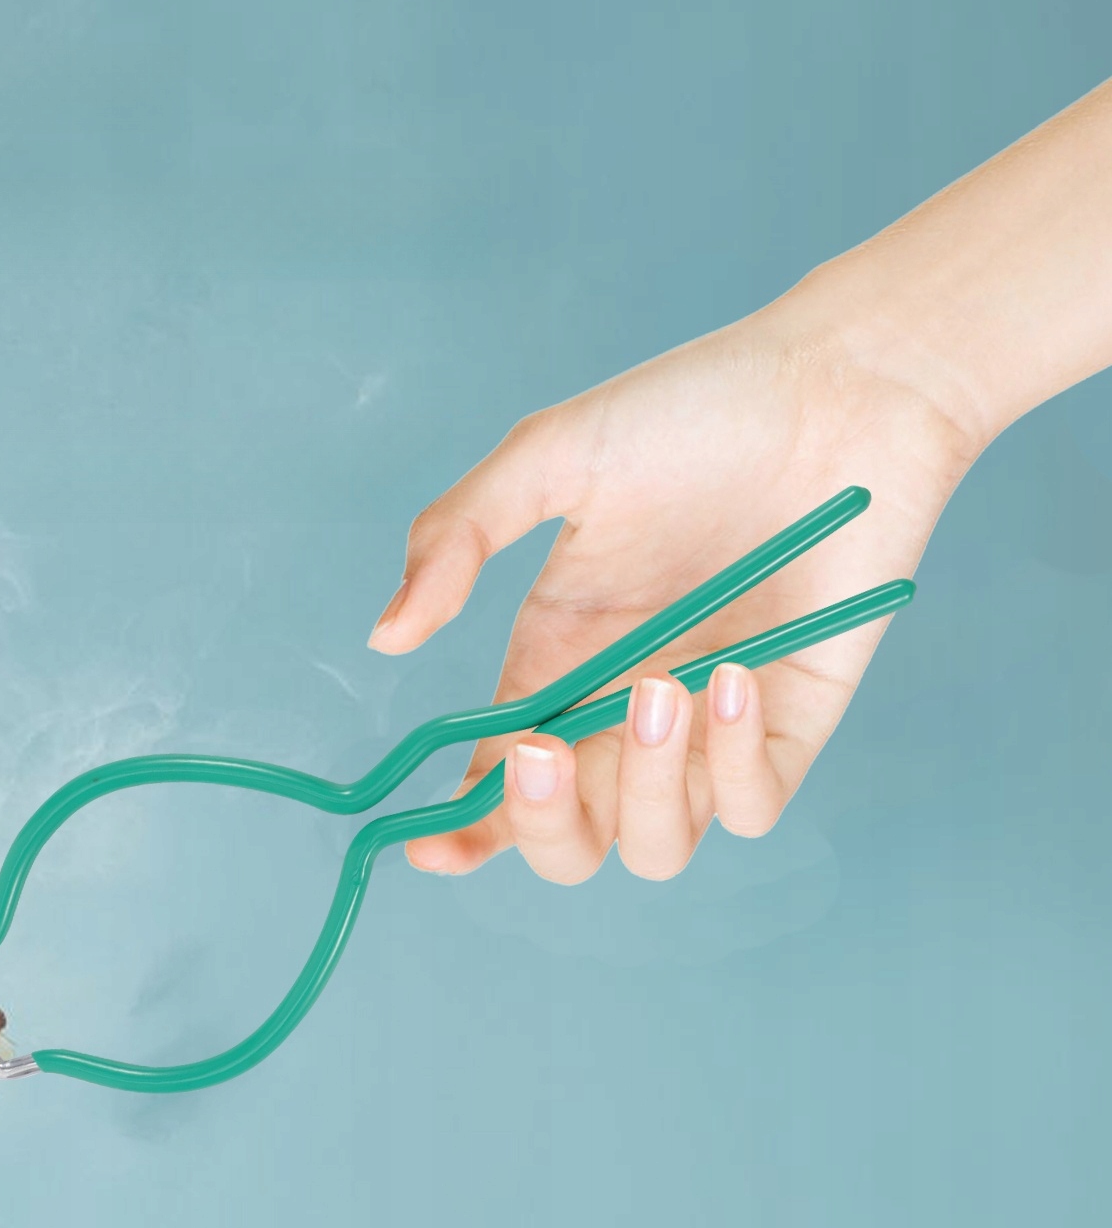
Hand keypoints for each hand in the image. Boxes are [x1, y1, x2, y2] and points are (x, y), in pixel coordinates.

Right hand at [367, 295, 983, 881]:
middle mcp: (622, 713)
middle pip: (570, 840)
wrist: (841, 380)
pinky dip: (732, 765)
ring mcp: (707, 728)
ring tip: (660, 689)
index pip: (498, 783)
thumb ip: (458, 538)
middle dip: (541, 826)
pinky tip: (736, 675)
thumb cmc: (694, 409)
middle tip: (543, 754)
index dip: (462, 833)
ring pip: (656, 843)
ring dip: (641, 790)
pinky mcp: (792, 723)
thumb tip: (386, 639)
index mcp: (555, 664)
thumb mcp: (552, 456)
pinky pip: (752, 804)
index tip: (430, 847)